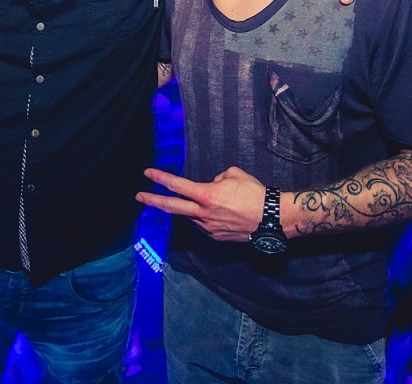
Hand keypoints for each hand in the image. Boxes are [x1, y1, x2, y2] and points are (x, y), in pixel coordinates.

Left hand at [136, 166, 265, 241]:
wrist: (272, 218)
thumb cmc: (255, 193)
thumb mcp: (234, 174)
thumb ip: (217, 178)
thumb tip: (211, 185)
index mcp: (206, 195)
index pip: (176, 185)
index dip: (160, 178)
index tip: (148, 173)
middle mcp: (203, 213)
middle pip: (172, 207)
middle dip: (153, 201)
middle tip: (139, 197)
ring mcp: (208, 227)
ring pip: (191, 215)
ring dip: (192, 208)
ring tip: (214, 202)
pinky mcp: (216, 237)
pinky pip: (204, 224)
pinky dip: (205, 217)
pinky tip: (219, 213)